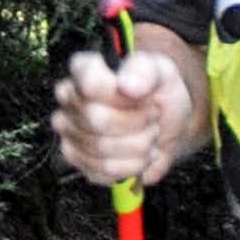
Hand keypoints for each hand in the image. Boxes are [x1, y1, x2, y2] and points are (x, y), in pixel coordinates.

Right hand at [52, 42, 191, 192]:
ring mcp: (68, 130)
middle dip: (137, 124)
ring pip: (101, 149)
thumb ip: (144, 72)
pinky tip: (142, 154)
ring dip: (139, 146)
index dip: (125, 98)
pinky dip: (133, 166)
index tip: (147, 98)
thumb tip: (126, 86)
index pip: (90, 85)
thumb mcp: (162, 71)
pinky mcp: (77, 158)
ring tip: (150, 135)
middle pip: (97, 120)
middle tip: (154, 118)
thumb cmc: (160, 93)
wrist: (171, 125)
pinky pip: (103, 170)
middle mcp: (69, 98)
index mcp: (83, 69)